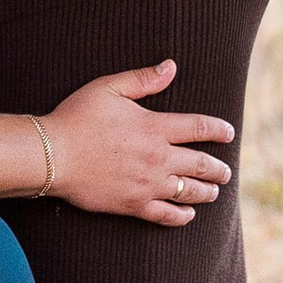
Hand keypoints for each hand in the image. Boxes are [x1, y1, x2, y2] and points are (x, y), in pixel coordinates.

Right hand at [44, 61, 233, 226]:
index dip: (218, 130)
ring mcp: (148, 184)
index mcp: (155, 127)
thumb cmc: (78, 117)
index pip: (198, 128)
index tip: (229, 133)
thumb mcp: (109, 88)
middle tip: (226, 171)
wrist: (53, 155)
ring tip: (214, 192)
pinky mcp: (134, 205)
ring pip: (189, 192)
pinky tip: (188, 215)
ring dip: (206, 192)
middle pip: (200, 164)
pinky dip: (182, 216)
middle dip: (218, 168)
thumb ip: (143, 79)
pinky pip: (166, 215)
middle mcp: (158, 158)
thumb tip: (171, 67)